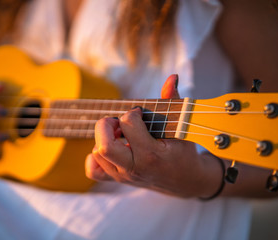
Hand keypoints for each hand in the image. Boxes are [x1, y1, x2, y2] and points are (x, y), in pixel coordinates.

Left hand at [85, 75, 221, 197]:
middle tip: (118, 122)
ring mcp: (123, 176)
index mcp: (152, 155)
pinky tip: (111, 149)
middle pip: (104, 146)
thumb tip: (172, 77)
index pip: (129, 125)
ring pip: (96, 154)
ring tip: (119, 135)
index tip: (140, 114)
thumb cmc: (183, 152)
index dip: (132, 113)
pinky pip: (93, 171)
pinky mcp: (116, 180)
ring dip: (103, 138)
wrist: (185, 181)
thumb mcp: (182, 127)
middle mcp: (134, 168)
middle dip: (105, 125)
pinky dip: (95, 157)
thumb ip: (174, 101)